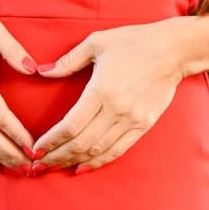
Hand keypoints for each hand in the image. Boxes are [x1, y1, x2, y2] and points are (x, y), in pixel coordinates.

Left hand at [30, 21, 190, 173]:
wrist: (173, 51)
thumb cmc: (133, 42)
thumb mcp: (97, 42)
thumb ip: (68, 60)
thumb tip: (41, 71)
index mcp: (101, 90)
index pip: (70, 125)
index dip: (51, 141)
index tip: (35, 149)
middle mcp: (116, 110)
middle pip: (81, 144)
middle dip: (57, 157)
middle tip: (38, 164)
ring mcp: (131, 120)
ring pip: (98, 151)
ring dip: (74, 162)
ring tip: (55, 167)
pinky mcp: (143, 125)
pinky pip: (117, 150)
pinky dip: (98, 162)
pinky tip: (82, 167)